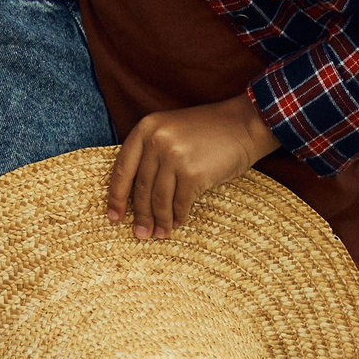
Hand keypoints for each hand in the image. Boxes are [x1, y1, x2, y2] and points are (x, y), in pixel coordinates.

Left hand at [107, 92, 280, 239]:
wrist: (244, 124)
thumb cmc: (208, 130)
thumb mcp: (171, 130)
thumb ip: (152, 153)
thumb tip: (134, 195)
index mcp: (147, 128)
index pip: (123, 168)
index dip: (116, 196)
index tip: (114, 216)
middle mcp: (157, 141)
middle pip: (141, 187)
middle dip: (140, 215)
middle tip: (139, 233)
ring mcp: (175, 157)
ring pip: (159, 199)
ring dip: (159, 221)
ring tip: (159, 234)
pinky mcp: (193, 173)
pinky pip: (180, 203)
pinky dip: (178, 216)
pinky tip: (178, 222)